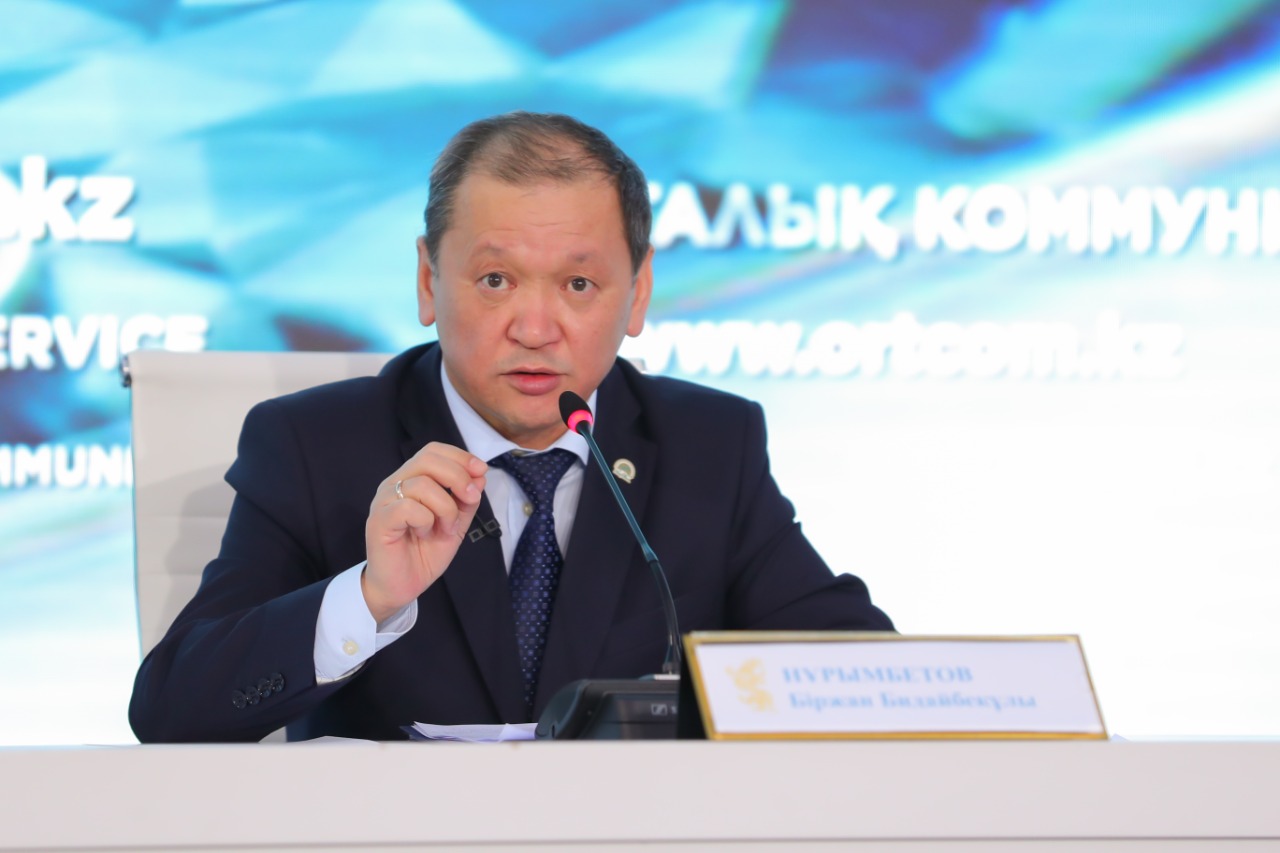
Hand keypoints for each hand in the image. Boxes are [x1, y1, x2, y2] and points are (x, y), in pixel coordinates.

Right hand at [363, 442, 486, 622]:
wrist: (402, 587)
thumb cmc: (424, 553)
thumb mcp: (456, 524)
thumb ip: (466, 500)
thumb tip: (480, 475)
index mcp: (411, 480)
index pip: (433, 451)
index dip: (459, 456)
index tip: (481, 470)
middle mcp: (395, 484)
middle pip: (427, 459)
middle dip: (458, 476)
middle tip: (471, 498)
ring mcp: (384, 501)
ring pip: (422, 485)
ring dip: (445, 508)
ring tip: (445, 529)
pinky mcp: (379, 520)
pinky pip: (409, 507)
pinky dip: (426, 521)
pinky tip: (424, 534)